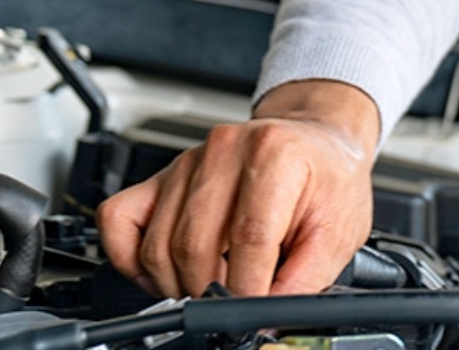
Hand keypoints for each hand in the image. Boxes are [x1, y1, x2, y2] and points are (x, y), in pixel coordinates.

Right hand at [98, 81, 379, 297]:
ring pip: (157, 244)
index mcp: (275, 155)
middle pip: (193, 245)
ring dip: (178, 284)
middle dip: (211, 292)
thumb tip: (268, 318)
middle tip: (233, 304)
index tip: (253, 314)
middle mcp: (223, 151)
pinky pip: (118, 221)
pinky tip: (166, 272)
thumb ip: (307, 278)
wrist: (314, 142)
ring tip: (210, 288)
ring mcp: (185, 162)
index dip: (247, 289)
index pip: (248, 237)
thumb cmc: (328, 179)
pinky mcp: (159, 176)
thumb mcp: (339, 230)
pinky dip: (132, 259)